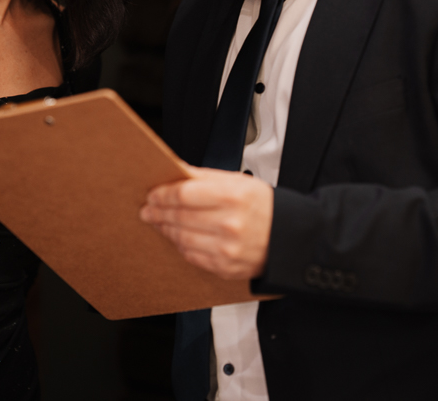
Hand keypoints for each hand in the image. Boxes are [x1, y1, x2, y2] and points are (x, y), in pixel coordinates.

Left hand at [139, 164, 273, 280]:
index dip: (163, 194)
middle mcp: (230, 223)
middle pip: (179, 216)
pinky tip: (177, 237)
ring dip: (166, 229)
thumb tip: (176, 170)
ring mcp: (227, 248)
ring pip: (182, 238)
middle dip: (159, 212)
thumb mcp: (239, 182)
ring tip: (159, 222)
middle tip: (148, 209)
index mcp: (233, 196)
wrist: (289, 238)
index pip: (184, 194)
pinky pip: (192, 256)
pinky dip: (180, 246)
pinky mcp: (225, 267)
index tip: (153, 194)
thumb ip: (205, 177)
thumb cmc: (265, 207)